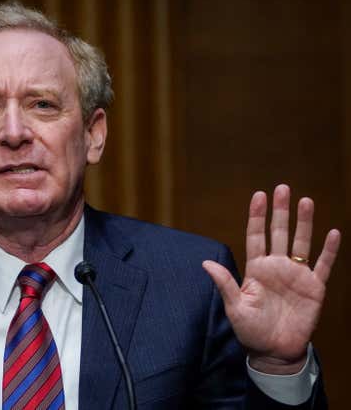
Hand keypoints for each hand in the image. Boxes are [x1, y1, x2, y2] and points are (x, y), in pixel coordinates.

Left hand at [202, 184, 340, 373]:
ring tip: (305, 201)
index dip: (257, 216)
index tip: (258, 195)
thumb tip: (205, 263)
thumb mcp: (234, 307)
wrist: (274, 350)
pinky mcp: (314, 287)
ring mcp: (296, 275)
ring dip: (303, 223)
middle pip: (278, 232)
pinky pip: (323, 265)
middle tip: (282, 188)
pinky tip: (333, 232)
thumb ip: (225, 284)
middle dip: (280, 211)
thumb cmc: (250, 330)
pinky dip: (329, 250)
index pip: (256, 236)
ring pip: (300, 243)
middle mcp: (276, 266)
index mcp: (256, 268)